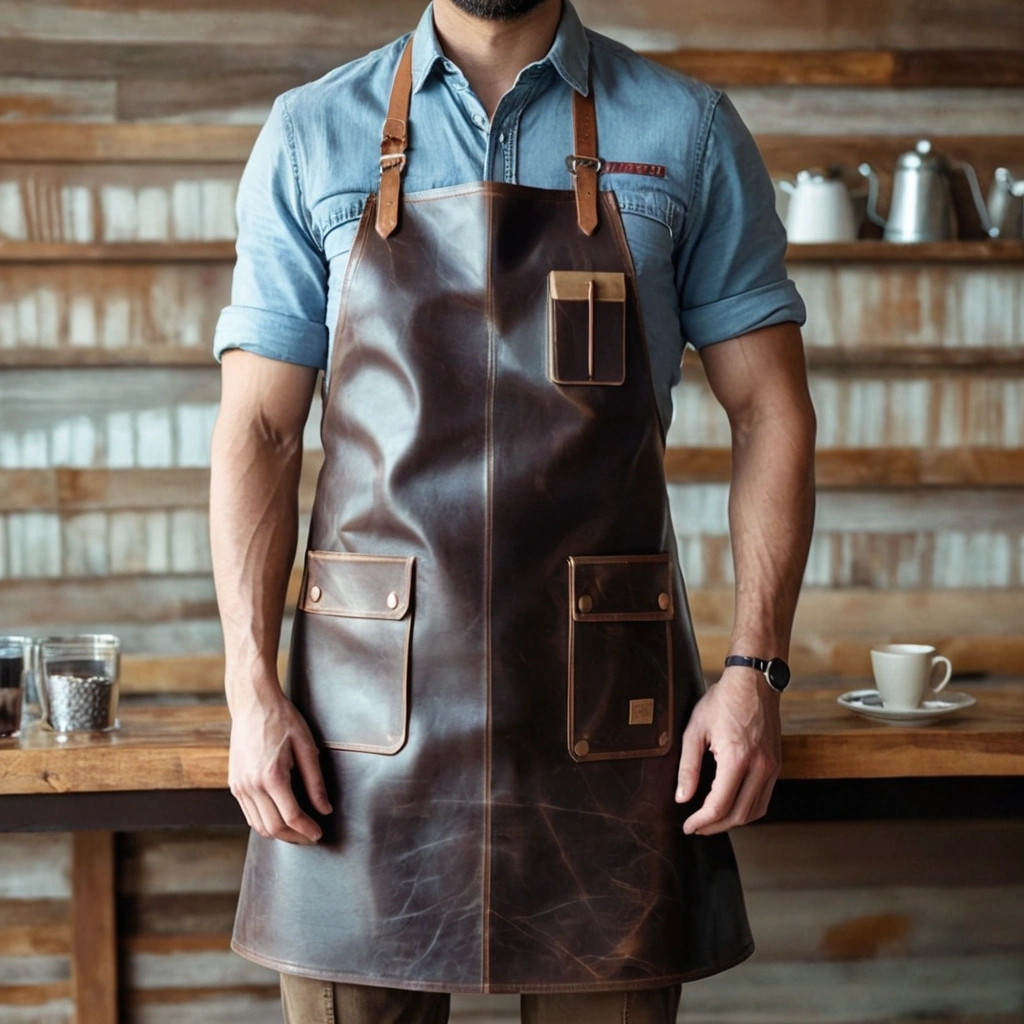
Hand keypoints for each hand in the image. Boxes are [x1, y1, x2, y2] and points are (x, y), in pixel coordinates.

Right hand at [228, 685, 332, 843]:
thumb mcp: (306, 746)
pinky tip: (280, 817)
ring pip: (258, 825)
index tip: (319, 834)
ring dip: (279, 833)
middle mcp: (251, 785)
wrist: (253, 703)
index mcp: (272, 776)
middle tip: (311, 836)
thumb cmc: (283, 720)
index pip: (291, 817)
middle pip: (273, 827)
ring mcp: (239, 786)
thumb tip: (325, 809)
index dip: (307, 830)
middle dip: (294, 837)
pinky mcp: (234, 784)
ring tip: (298, 829)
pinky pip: (248, 814)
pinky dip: (264, 822)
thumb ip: (316, 782)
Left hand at [674, 666, 781, 834]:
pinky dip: (747, 810)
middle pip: (739, 815)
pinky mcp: (776, 765)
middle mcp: (760, 767)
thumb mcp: (695, 729)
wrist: (754, 681)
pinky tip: (730, 806)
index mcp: (737, 758)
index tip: (688, 826)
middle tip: (696, 827)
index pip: (719, 805)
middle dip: (715, 826)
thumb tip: (682, 798)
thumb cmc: (723, 700)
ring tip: (710, 821)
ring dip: (732, 821)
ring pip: (755, 812)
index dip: (701, 821)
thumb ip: (688, 767)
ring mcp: (772, 767)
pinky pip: (764, 799)